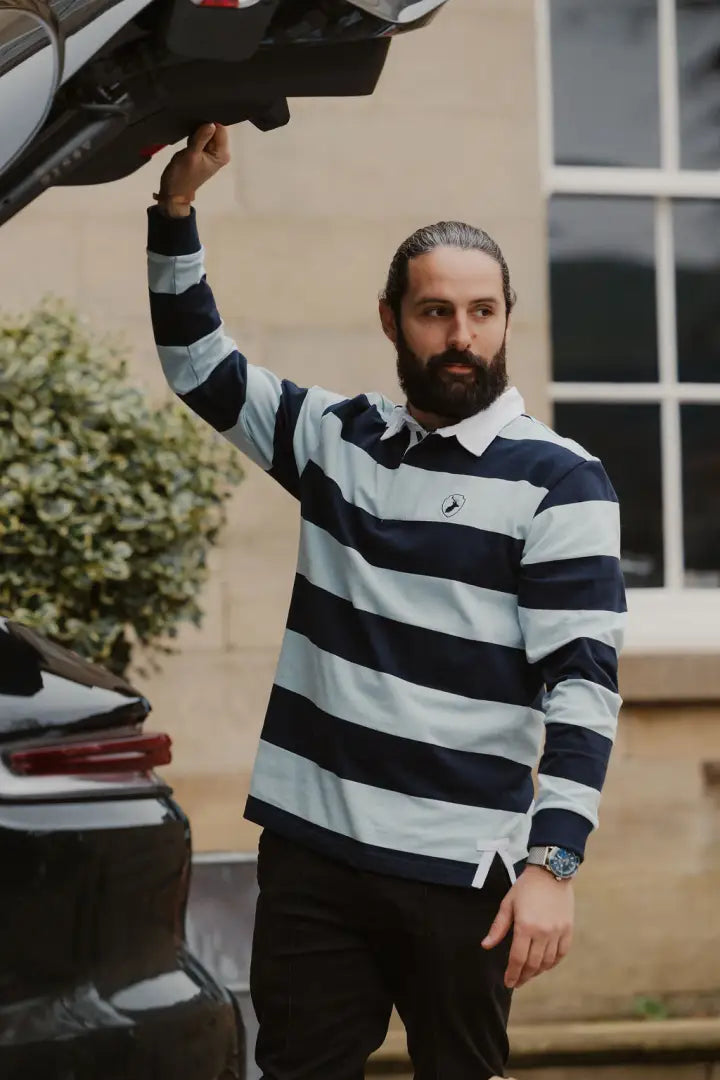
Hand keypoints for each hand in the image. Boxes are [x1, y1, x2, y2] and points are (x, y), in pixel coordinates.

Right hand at [153, 122, 230, 213]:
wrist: (174, 192)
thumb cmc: (182, 177)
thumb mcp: (191, 155)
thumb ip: (201, 138)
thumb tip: (211, 123)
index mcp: (222, 154)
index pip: (222, 129)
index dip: (211, 121)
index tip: (199, 119)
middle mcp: (220, 152)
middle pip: (216, 129)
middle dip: (204, 125)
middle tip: (192, 128)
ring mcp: (211, 152)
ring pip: (207, 131)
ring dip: (198, 130)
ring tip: (189, 134)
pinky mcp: (203, 151)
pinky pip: (201, 136)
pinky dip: (194, 135)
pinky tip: (188, 138)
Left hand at [481, 865, 573, 988]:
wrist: (550, 872)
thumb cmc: (526, 887)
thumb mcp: (507, 904)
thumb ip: (498, 927)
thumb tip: (486, 945)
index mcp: (525, 926)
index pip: (518, 959)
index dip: (512, 973)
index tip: (508, 982)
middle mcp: (543, 933)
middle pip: (533, 964)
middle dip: (524, 976)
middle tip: (517, 982)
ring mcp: (557, 932)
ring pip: (547, 962)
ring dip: (537, 972)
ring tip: (529, 974)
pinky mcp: (568, 930)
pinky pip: (561, 954)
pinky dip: (553, 963)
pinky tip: (545, 965)